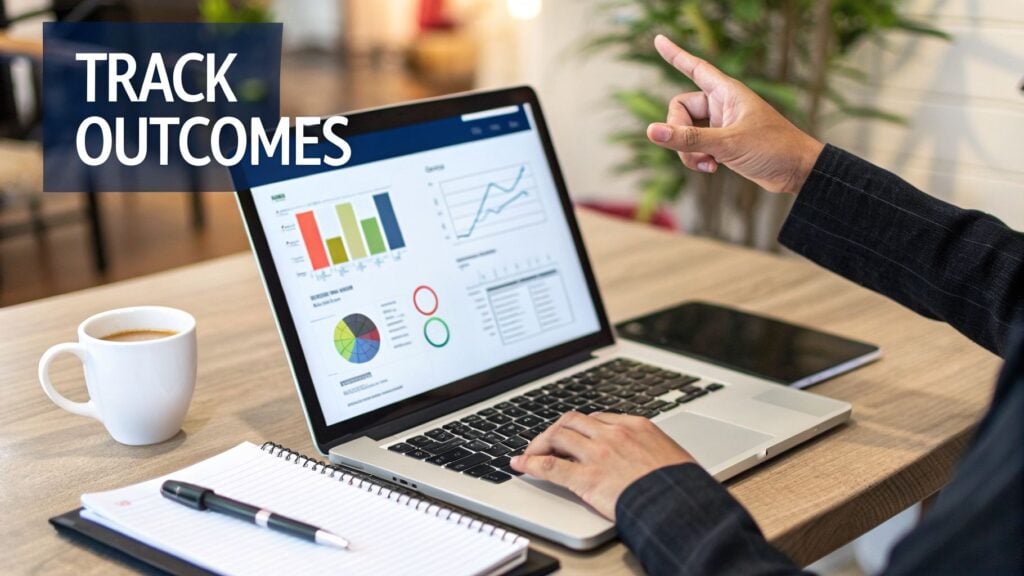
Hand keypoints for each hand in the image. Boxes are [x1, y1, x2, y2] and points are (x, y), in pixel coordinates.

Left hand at [510, 411, 694, 519]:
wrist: (683, 504)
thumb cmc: (683, 486)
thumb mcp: (672, 456)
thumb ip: (652, 450)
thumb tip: (646, 458)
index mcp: (637, 425)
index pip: (597, 418)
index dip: (579, 428)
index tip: (572, 437)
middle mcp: (614, 433)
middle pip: (572, 420)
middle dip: (555, 430)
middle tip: (546, 443)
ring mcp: (599, 454)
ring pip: (557, 435)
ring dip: (540, 443)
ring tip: (530, 454)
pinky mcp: (587, 478)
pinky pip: (550, 466)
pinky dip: (530, 464)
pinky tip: (520, 466)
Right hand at [646, 35, 824, 193]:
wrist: (797, 172)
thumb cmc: (773, 148)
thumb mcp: (728, 143)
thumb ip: (688, 138)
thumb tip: (651, 132)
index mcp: (727, 92)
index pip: (695, 67)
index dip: (675, 55)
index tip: (659, 40)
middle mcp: (722, 104)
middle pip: (680, 108)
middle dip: (679, 132)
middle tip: (693, 151)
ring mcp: (721, 124)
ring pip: (685, 131)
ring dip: (688, 150)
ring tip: (707, 164)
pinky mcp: (722, 142)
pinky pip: (695, 145)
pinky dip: (697, 157)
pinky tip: (712, 167)